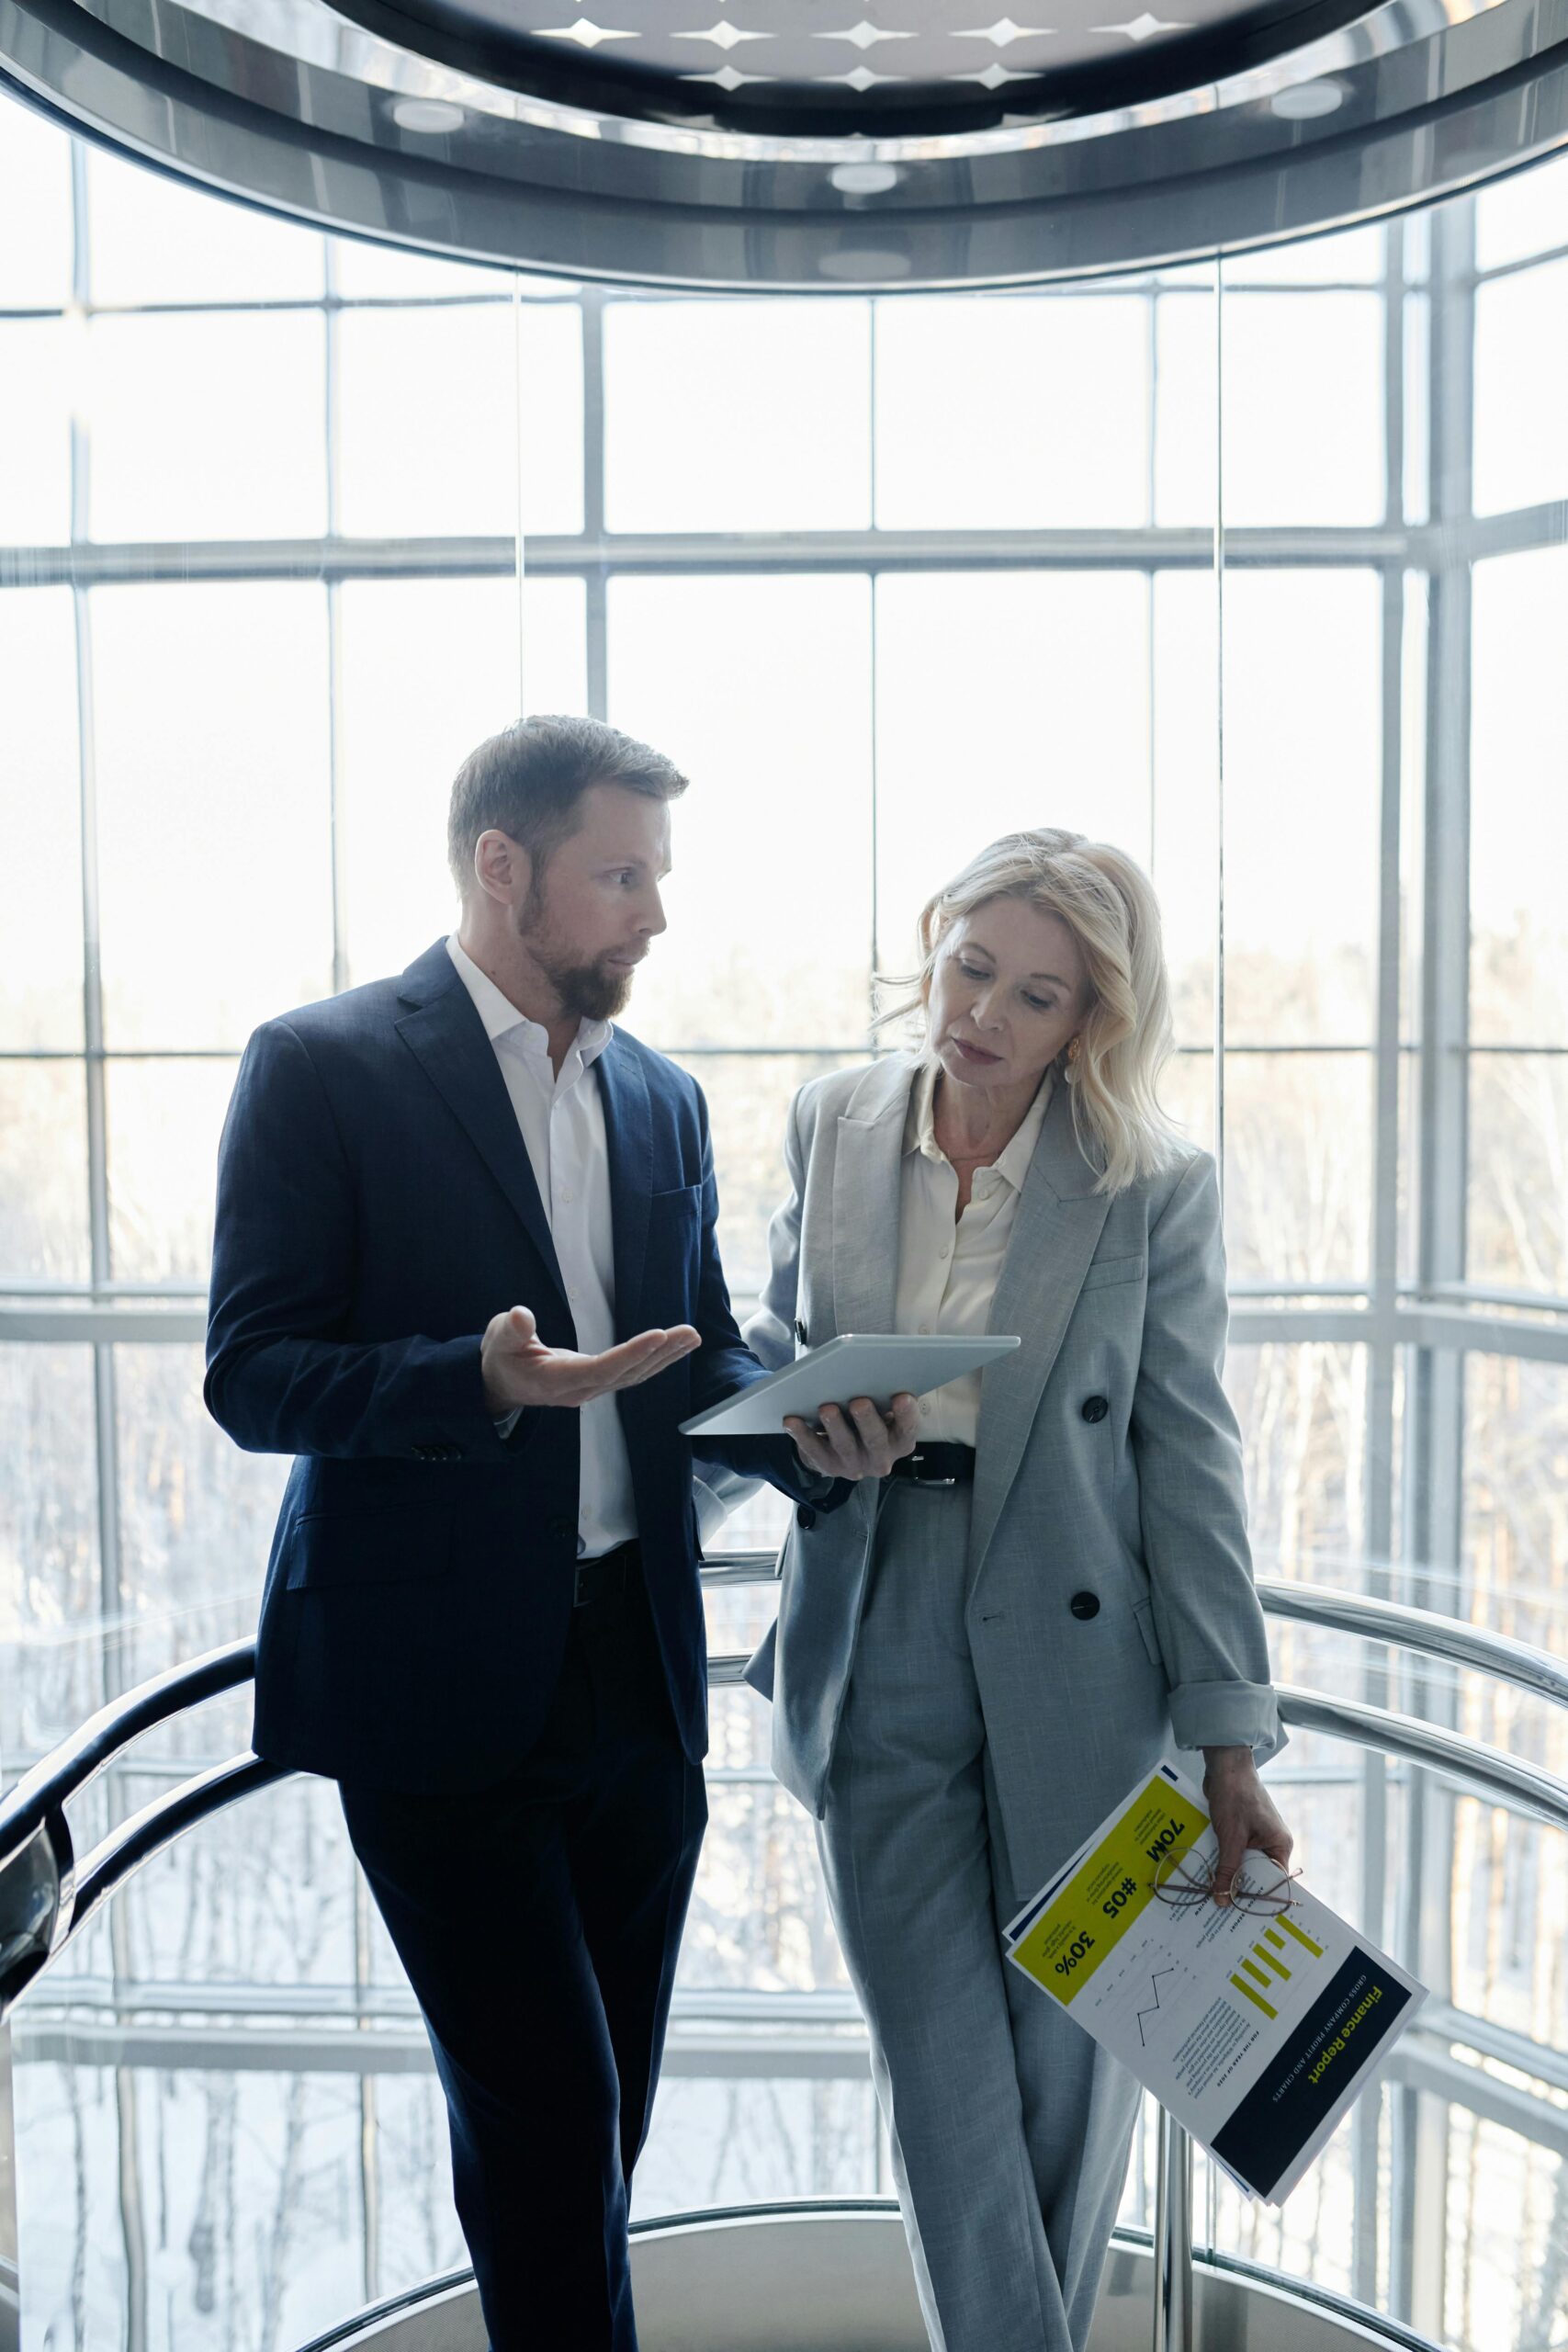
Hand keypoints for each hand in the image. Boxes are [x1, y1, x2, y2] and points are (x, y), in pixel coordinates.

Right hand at [481, 1305, 699, 1417]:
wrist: (501, 1384)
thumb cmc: (501, 1358)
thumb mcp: (499, 1340)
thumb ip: (512, 1330)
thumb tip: (521, 1316)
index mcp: (556, 1380)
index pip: (601, 1368)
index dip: (631, 1353)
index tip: (658, 1335)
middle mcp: (579, 1390)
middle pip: (627, 1373)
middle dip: (660, 1353)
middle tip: (689, 1333)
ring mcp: (590, 1389)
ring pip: (634, 1375)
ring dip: (665, 1357)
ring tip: (691, 1338)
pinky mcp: (597, 1383)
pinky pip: (632, 1374)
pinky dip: (655, 1360)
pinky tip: (673, 1348)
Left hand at [783, 1393, 919, 1481]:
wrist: (846, 1450)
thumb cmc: (868, 1420)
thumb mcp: (884, 1411)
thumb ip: (884, 1397)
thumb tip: (874, 1371)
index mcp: (899, 1440)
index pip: (908, 1429)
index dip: (907, 1414)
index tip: (902, 1396)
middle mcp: (880, 1457)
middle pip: (875, 1440)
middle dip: (867, 1420)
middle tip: (859, 1402)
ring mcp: (853, 1465)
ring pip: (844, 1446)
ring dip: (835, 1426)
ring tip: (827, 1408)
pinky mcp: (828, 1466)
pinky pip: (813, 1450)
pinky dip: (802, 1435)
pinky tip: (792, 1420)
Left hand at [1203, 1745, 1293, 1907]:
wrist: (1225, 1764)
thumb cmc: (1235, 1796)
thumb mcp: (1230, 1837)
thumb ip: (1227, 1869)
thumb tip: (1222, 1900)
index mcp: (1280, 1845)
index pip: (1274, 1882)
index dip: (1258, 1898)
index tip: (1241, 1917)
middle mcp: (1272, 1842)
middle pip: (1256, 1874)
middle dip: (1239, 1888)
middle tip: (1221, 1909)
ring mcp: (1256, 1836)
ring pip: (1242, 1863)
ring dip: (1227, 1873)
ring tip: (1210, 1895)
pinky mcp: (1241, 1830)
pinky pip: (1233, 1851)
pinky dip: (1222, 1859)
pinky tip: (1207, 1872)